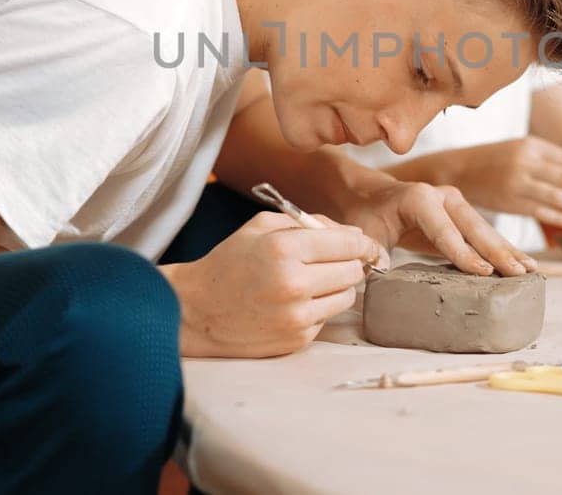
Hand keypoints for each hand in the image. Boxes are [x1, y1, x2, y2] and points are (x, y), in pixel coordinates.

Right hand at [163, 212, 383, 357]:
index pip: (348, 243)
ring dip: (338, 287)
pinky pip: (328, 317)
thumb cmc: (230, 262)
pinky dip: (319, 308)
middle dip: (350, 263)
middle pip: (353, 271)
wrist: (197, 310)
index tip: (364, 244)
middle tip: (336, 261)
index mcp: (284, 248)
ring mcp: (296, 316)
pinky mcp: (297, 339)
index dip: (362, 242)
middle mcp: (293, 283)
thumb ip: (309, 223)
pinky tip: (295, 302)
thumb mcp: (261, 227)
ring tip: (313, 281)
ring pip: (347, 296)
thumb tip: (353, 234)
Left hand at [342, 181, 537, 277]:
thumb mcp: (365, 233)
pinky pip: (484, 234)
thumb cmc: (367, 215)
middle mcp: (443, 196)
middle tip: (518, 273)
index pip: (444, 230)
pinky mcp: (462, 215)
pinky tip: (522, 263)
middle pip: (474, 227)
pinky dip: (503, 249)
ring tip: (531, 270)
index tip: (483, 272)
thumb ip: (373, 251)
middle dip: (497, 252)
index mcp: (419, 198)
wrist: (370, 194)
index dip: (463, 253)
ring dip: (508, 250)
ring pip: (485, 230)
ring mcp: (456, 203)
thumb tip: (382, 270)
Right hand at [448, 137, 561, 229]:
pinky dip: (559, 217)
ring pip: (556, 195)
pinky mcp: (508, 201)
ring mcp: (516, 181)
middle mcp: (525, 161)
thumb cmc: (497, 160)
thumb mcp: (524, 149)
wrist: (459, 169)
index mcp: (532, 145)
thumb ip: (554, 157)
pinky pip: (539, 210)